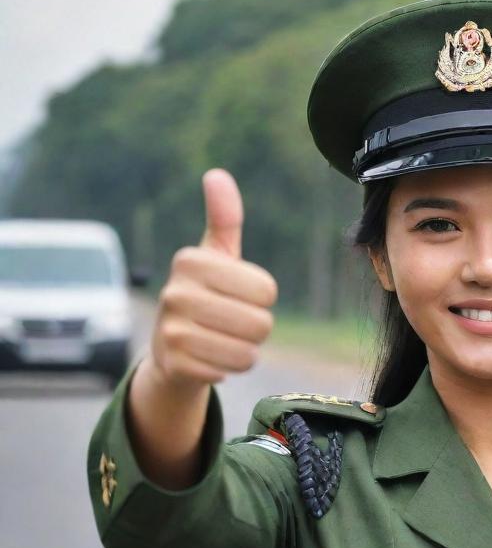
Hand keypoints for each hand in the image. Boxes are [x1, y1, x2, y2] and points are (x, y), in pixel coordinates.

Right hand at [151, 168, 277, 387]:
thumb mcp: (216, 257)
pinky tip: (209, 358)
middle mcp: (176, 293)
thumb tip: (217, 175)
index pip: (266, 290)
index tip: (239, 295)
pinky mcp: (175, 364)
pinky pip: (229, 371)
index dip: (262, 298)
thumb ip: (224, 219)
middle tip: (234, 323)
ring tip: (223, 340)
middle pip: (260, 323)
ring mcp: (171, 331)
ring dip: (245, 350)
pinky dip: (228, 368)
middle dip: (257, 329)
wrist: (169, 350)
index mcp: (190, 261)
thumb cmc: (205, 295)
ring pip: (247, 351)